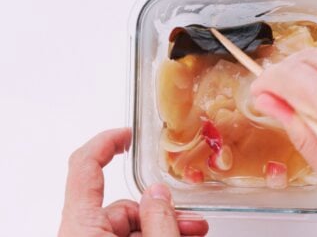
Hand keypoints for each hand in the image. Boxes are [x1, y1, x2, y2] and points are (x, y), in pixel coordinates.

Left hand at [58, 128, 208, 236]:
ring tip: (192, 232)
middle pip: (121, 204)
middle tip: (191, 220)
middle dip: (160, 209)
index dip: (105, 143)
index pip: (84, 167)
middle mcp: (81, 234)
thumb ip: (159, 219)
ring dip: (162, 226)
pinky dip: (152, 236)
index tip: (125, 134)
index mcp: (82, 227)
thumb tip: (159, 194)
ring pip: (128, 224)